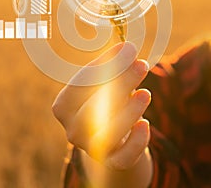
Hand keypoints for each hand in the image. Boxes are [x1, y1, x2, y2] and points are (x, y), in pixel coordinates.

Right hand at [52, 42, 150, 171]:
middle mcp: (72, 129)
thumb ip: (112, 65)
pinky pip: (123, 157)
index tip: (127, 49)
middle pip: (94, 107)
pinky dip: (135, 142)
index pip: (82, 83)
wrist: (108, 137)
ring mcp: (91, 148)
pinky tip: (145, 124)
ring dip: (129, 111)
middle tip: (141, 64)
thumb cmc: (103, 101)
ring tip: (146, 92)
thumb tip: (126, 47)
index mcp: (64, 105)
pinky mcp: (112, 162)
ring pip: (108, 133)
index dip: (105, 65)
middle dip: (120, 84)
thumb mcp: (103, 82)